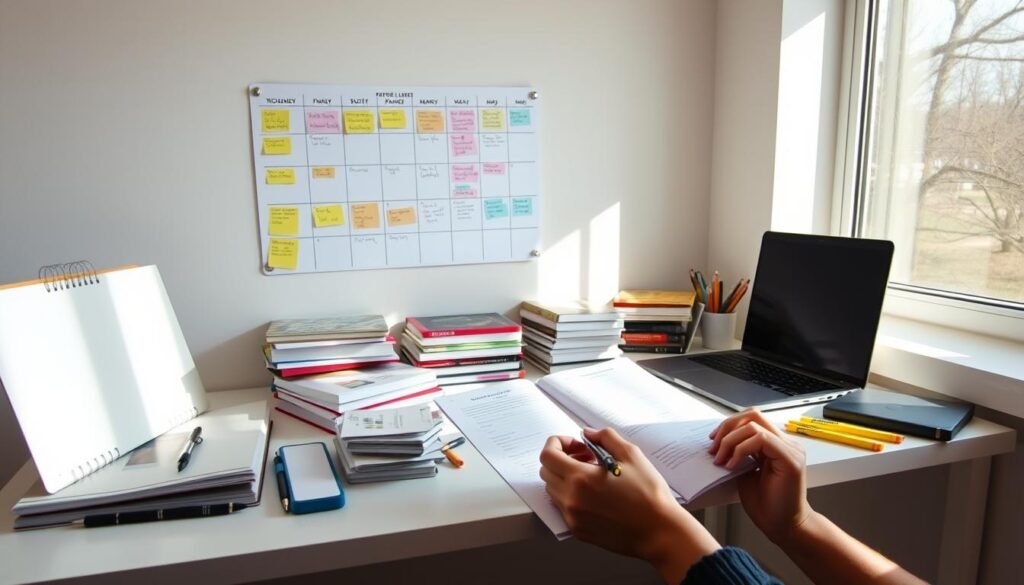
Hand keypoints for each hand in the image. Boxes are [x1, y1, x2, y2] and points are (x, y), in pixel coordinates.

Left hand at [540, 428, 718, 582]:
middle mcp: (571, 499)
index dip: (557, 443)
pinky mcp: (578, 530)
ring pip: (552, 490)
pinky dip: (570, 496)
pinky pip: (562, 508)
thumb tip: (587, 433)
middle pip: (546, 471)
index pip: (547, 455)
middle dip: (561, 458)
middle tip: (585, 457)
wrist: (659, 531)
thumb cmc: (649, 495)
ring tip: (592, 476)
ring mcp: (573, 517)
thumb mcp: (631, 455)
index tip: (575, 444)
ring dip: (565, 477)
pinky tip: (594, 494)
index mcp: (581, 478)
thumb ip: (605, 437)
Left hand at [709, 409, 811, 544]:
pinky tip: (732, 465)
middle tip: (713, 447)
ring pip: (754, 425)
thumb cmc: (766, 505)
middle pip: (753, 415)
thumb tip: (718, 441)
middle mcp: (786, 443)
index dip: (729, 425)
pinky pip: (761, 439)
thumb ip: (738, 454)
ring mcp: (791, 449)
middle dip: (727, 427)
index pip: (752, 418)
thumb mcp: (745, 472)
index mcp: (776, 444)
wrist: (783, 527)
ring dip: (730, 440)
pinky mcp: (791, 459)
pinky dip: (741, 449)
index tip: (712, 441)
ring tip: (720, 459)